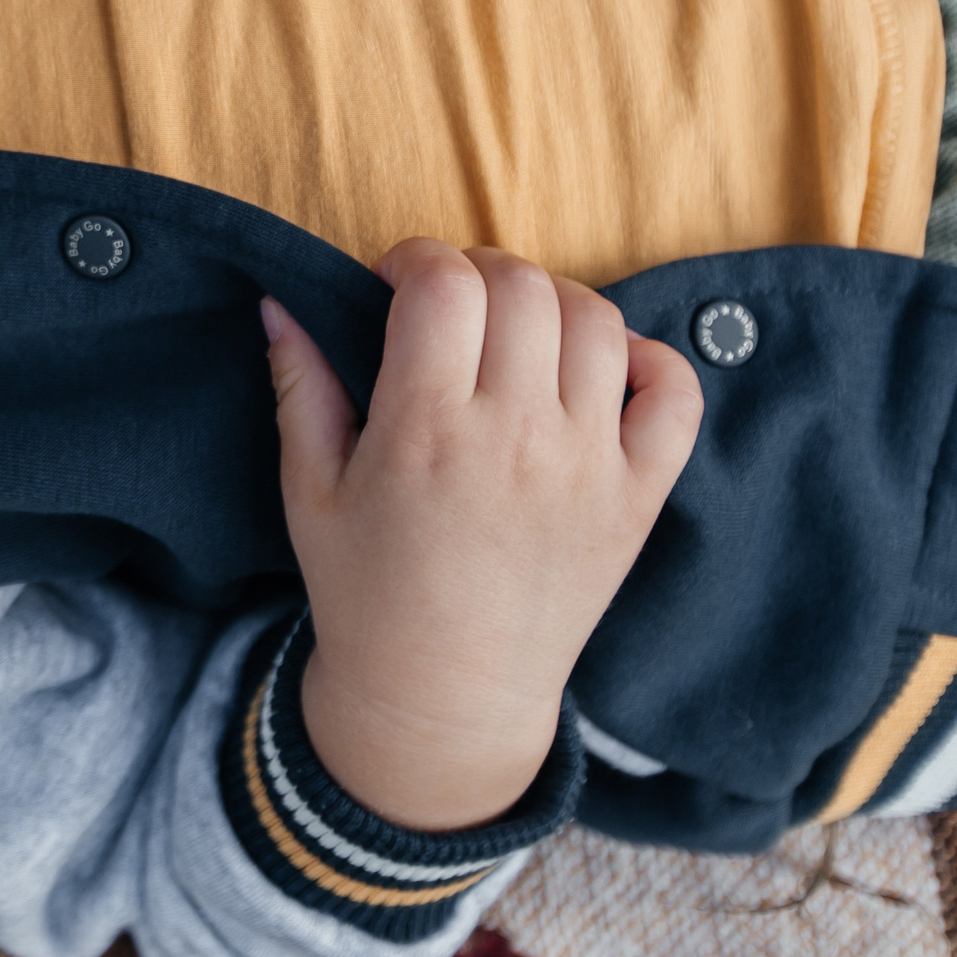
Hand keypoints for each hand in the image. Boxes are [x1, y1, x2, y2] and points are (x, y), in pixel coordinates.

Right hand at [262, 241, 701, 830]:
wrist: (446, 696)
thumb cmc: (366, 591)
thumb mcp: (310, 489)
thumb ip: (300, 386)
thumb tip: (281, 300)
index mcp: (427, 430)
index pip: (443, 283)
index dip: (414, 259)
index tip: (393, 284)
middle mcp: (519, 438)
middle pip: (522, 286)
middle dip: (477, 271)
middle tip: (449, 305)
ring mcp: (591, 466)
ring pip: (599, 321)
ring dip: (552, 304)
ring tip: (516, 334)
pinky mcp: (639, 498)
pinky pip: (676, 393)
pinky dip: (647, 360)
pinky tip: (597, 373)